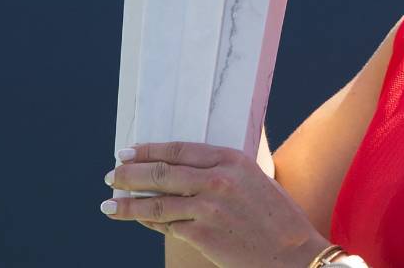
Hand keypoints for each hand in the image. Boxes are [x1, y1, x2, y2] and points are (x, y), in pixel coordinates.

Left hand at [102, 141, 331, 267]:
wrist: (295, 254)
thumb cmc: (277, 217)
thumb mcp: (254, 178)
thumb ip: (222, 170)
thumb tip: (185, 170)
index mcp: (231, 159)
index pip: (177, 150)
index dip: (147, 150)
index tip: (126, 153)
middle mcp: (216, 179)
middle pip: (160, 173)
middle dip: (129, 175)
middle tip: (111, 176)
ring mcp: (207, 208)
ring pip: (156, 203)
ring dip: (127, 204)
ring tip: (108, 204)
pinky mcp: (202, 235)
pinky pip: (166, 227)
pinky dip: (146, 223)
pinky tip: (136, 221)